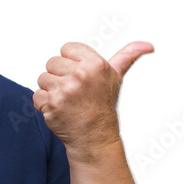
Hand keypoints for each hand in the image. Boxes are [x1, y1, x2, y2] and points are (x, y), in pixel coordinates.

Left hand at [33, 41, 153, 158]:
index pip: (66, 48)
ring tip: (66, 100)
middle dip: (59, 76)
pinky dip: (44, 104)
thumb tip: (147, 45)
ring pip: (42, 78)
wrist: (94, 138)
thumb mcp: (116, 78)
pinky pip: (37, 96)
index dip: (70, 62)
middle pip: (52, 62)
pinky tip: (59, 109)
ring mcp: (64, 90)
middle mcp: (80, 75)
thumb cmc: (103, 106)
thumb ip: (127, 56)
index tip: (78, 75)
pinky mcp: (51, 105)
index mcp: (95, 64)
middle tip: (73, 91)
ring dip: (50, 90)